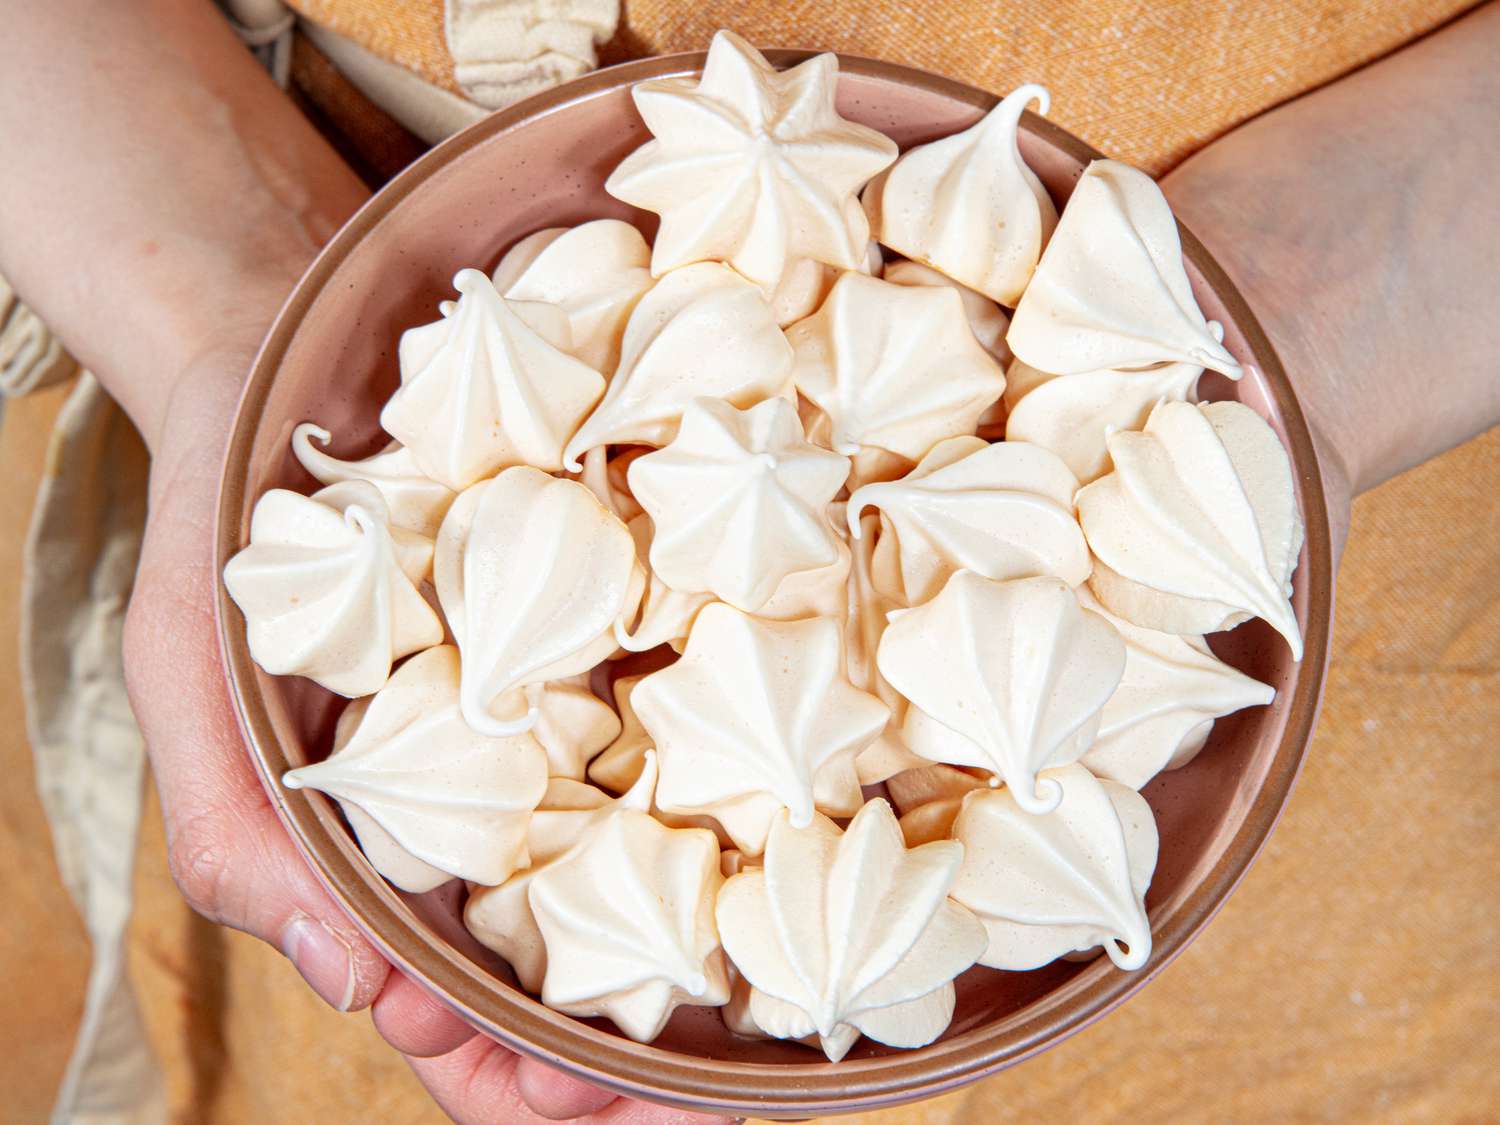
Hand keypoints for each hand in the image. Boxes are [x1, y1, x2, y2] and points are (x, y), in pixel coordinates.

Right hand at [122, 334, 728, 1123]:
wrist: (284, 355)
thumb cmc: (226, 530)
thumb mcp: (192, 675)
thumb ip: (238, 831)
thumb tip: (353, 984)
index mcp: (377, 855)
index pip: (446, 1018)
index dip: (515, 1089)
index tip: (584, 1107)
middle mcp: (483, 816)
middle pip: (564, 983)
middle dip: (632, 1063)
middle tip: (719, 1096)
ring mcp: (556, 738)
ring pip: (636, 887)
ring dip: (704, 965)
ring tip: (773, 1018)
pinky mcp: (615, 647)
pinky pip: (677, 744)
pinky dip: (734, 804)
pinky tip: (797, 836)